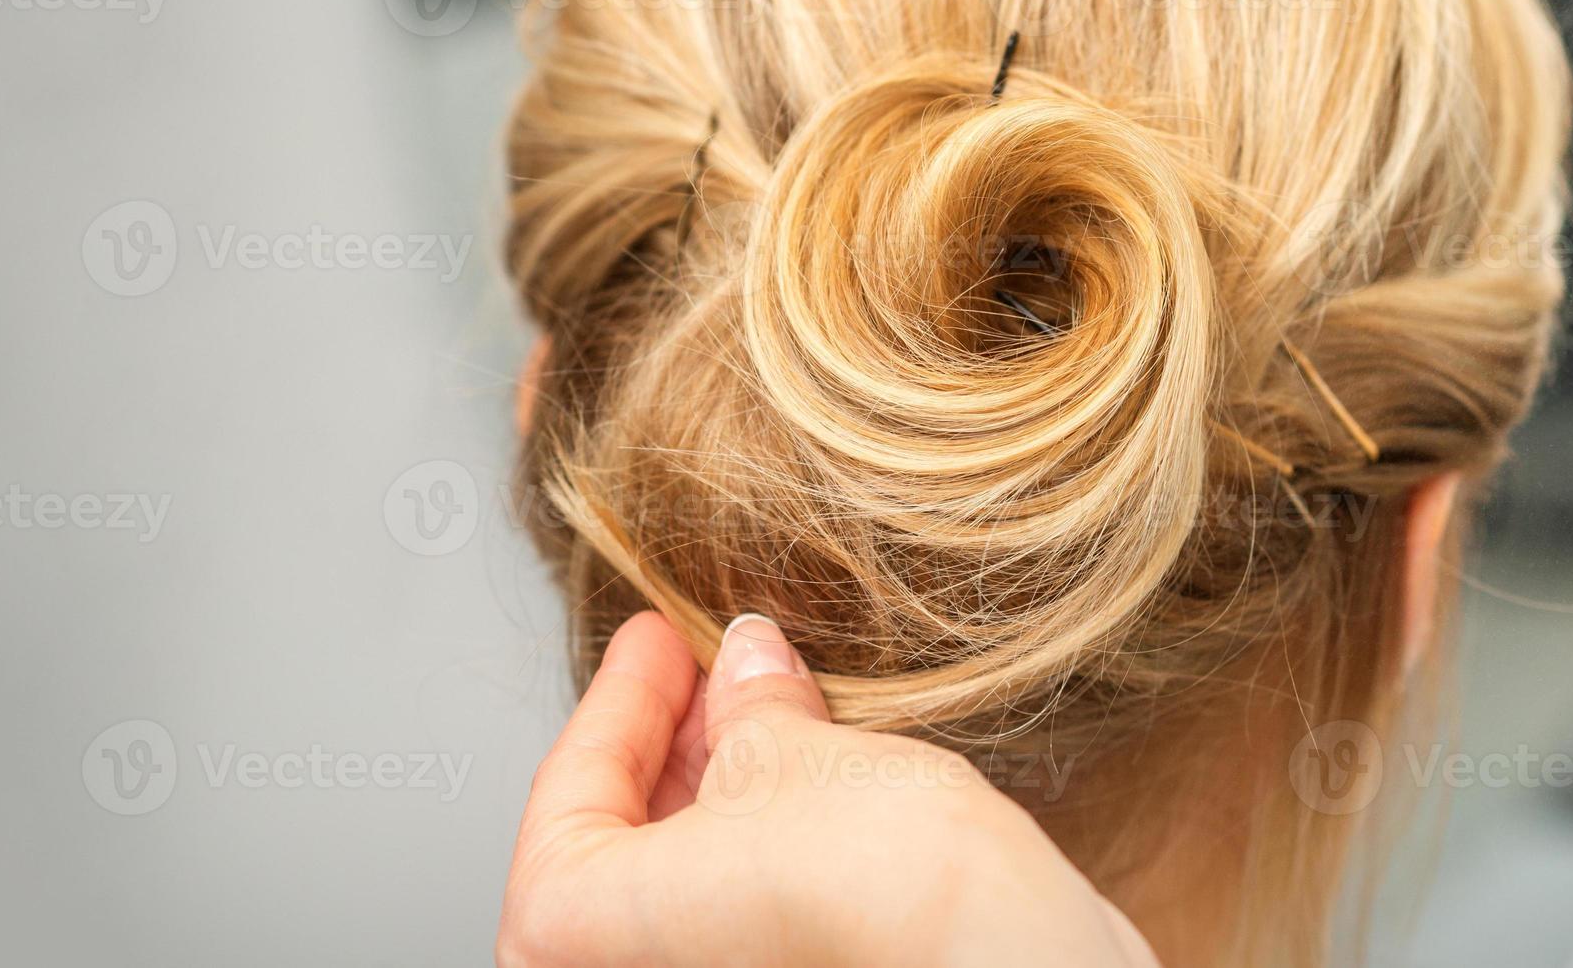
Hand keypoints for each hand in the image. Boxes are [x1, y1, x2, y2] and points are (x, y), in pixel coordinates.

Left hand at [497, 611, 1158, 966]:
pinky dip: (760, 848)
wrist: (1004, 955)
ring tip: (776, 709)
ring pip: (683, 887)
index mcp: (574, 932)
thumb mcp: (788, 751)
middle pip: (617, 850)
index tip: (656, 637)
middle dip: (672, 744)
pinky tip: (812, 779)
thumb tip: (743, 666)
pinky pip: (738, 918)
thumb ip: (743, 708)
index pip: (567, 796)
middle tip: (715, 666)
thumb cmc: (878, 882)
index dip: (620, 699)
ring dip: (721, 791)